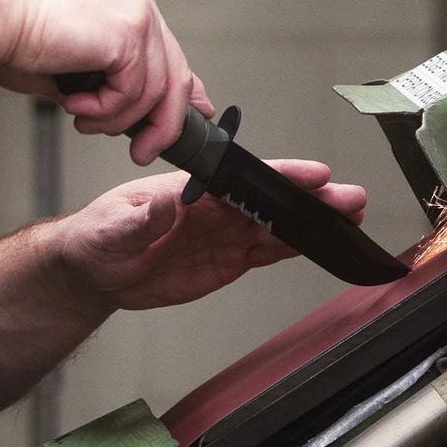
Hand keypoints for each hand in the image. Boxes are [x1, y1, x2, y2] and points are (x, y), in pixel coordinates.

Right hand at [0, 0, 212, 164]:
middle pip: (175, 79)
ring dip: (115, 119)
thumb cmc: (17, 38)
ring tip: (83, 118)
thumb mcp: (79, 70)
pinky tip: (76, 104)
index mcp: (129, 12)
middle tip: (142, 152)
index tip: (197, 116)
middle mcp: (140, 10)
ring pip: (153, 94)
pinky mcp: (129, 34)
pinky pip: (133, 93)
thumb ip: (112, 85)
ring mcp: (138, 18)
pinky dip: (105, 110)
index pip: (173, 58)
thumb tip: (130, 115)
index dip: (189, 94)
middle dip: (162, 126)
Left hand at [53, 160, 366, 309]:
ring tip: (349, 220)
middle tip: (351, 199)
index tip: (315, 175)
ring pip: (278, 226)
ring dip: (312, 223)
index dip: (283, 176)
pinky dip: (294, 248)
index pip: (246, 178)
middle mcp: (217, 208)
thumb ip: (144, 217)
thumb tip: (170, 201)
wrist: (95, 272)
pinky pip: (267, 252)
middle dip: (314, 200)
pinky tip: (318, 244)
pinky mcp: (226, 259)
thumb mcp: (113, 225)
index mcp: (196, 189)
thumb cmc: (97, 236)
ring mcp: (225, 233)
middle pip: (273, 201)